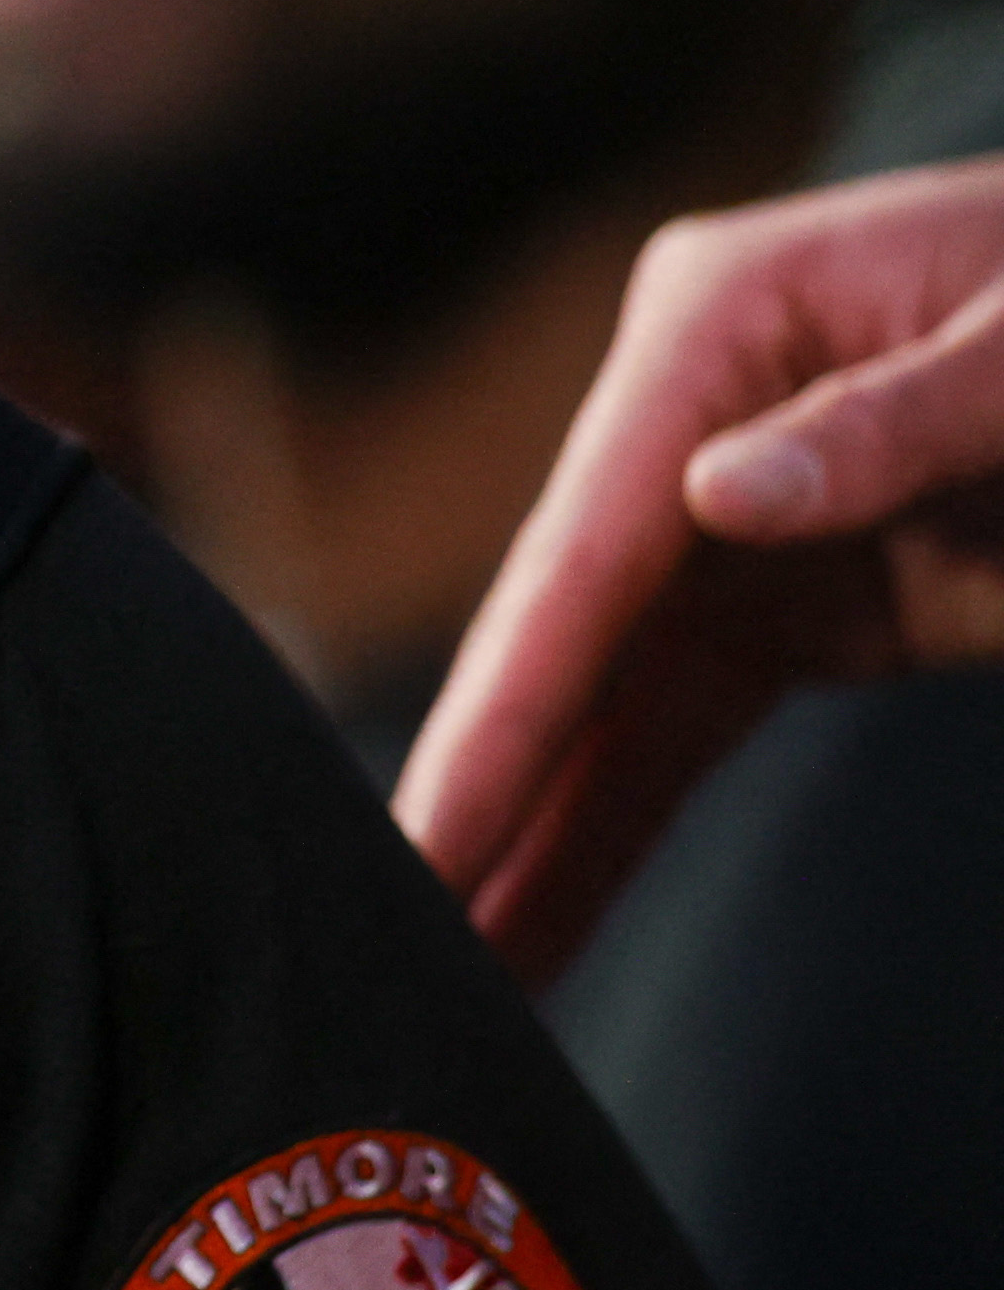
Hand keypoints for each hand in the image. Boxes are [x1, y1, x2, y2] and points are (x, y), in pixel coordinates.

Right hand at [396, 154, 1003, 980]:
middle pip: (562, 623)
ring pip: (606, 696)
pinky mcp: (798, 600)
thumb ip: (894, 421)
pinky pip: (684, 725)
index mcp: (718, 326)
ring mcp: (737, 518)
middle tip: (394, 921)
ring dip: (535, 827)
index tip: (433, 832)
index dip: (507, 700)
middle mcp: (692, 422)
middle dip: (483, 780)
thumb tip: (720, 500)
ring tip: (455, 964)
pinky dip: (617, 823)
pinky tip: (544, 920)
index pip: (590, 537)